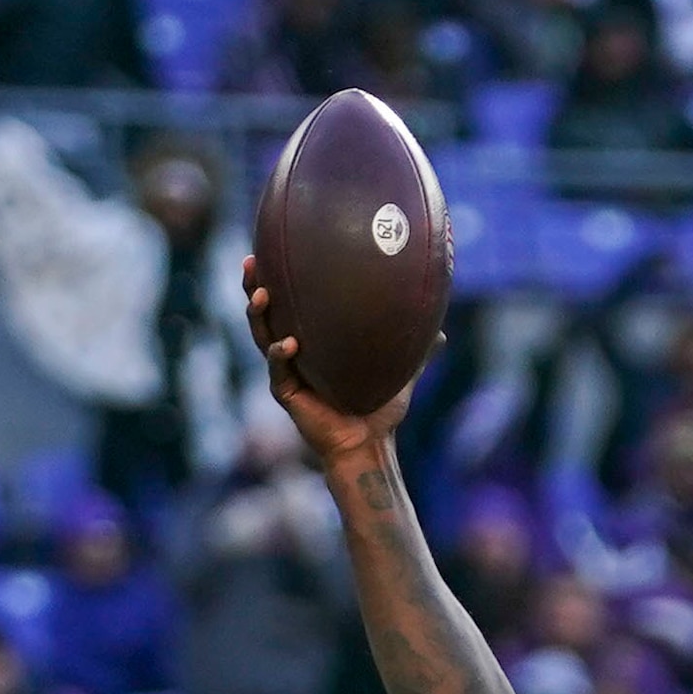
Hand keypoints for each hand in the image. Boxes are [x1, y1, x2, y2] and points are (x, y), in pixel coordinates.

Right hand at [244, 258, 415, 483]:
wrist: (369, 443)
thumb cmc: (379, 407)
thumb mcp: (401, 371)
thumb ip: (417, 348)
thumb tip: (441, 329)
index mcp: (311, 340)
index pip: (288, 302)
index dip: (275, 277)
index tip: (269, 250)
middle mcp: (292, 353)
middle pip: (264, 313)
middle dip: (253, 285)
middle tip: (251, 261)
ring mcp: (286, 373)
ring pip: (263, 338)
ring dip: (258, 315)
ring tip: (261, 294)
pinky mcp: (287, 394)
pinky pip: (279, 371)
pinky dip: (280, 356)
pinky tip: (288, 343)